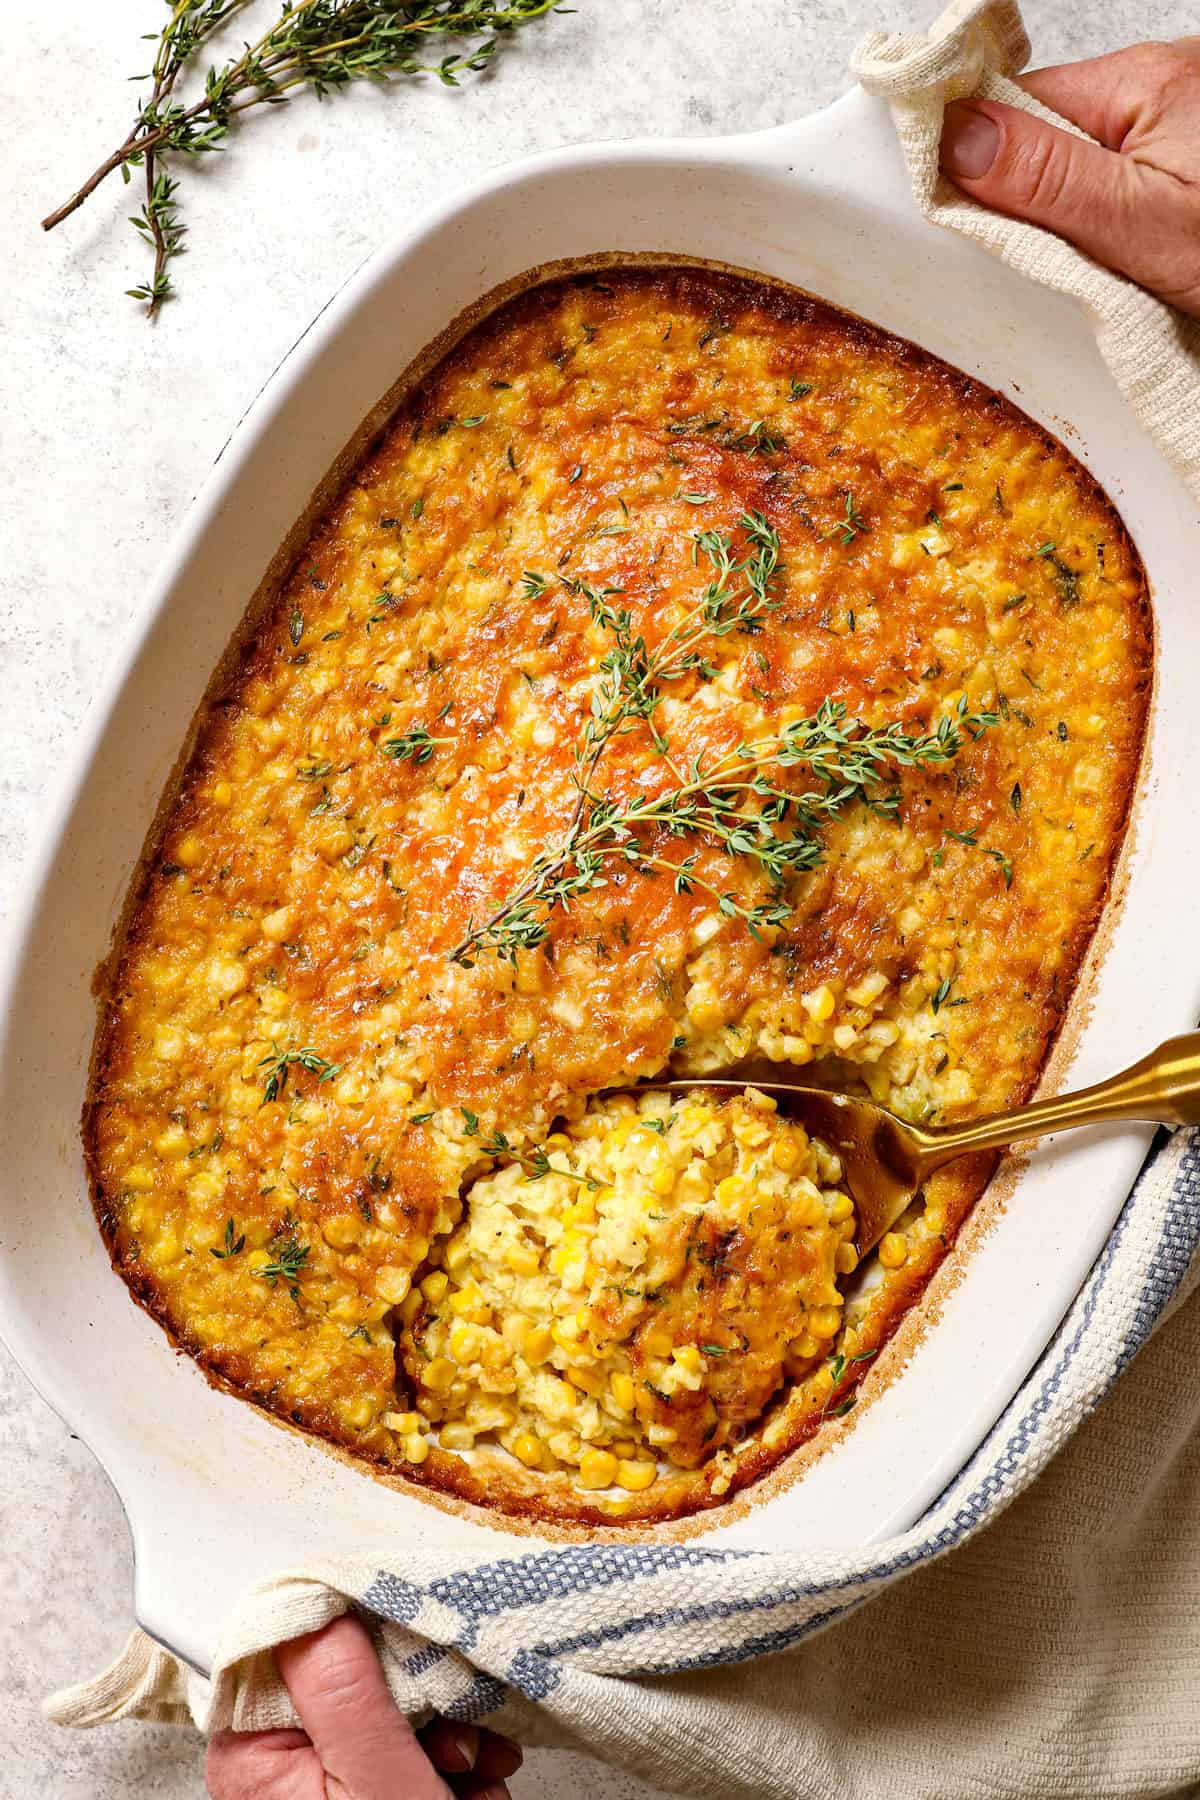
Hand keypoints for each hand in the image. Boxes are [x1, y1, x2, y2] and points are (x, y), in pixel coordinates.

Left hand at [206, 1615, 522, 1799]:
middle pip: (354, 1674)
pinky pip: (413, 1748)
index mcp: (251, 1754)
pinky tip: (473, 1787)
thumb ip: (344, 1690)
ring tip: (474, 1773)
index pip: (293, 1644)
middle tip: (455, 1735)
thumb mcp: (376, 1783)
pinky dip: (454, 1765)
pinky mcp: (362, 1794)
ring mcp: (321, 1782)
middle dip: (425, 1698)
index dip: (358, 1633)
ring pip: (395, 1709)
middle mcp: (277, 1764)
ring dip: (452, 1734)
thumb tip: (319, 1600)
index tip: (408, 1644)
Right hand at [939, 38, 1199, 316]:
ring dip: (1078, 215)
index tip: (968, 224)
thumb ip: (1047, 181)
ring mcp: (1187, 109)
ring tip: (1109, 263)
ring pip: (1088, 158)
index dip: (982, 165)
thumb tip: (954, 140)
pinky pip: (1128, 172)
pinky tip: (1136, 252)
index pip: (1017, 107)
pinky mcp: (1198, 145)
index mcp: (1140, 82)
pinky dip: (1118, 217)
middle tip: (1057, 260)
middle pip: (1049, 131)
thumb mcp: (1142, 227)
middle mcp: (1164, 78)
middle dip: (1035, 199)